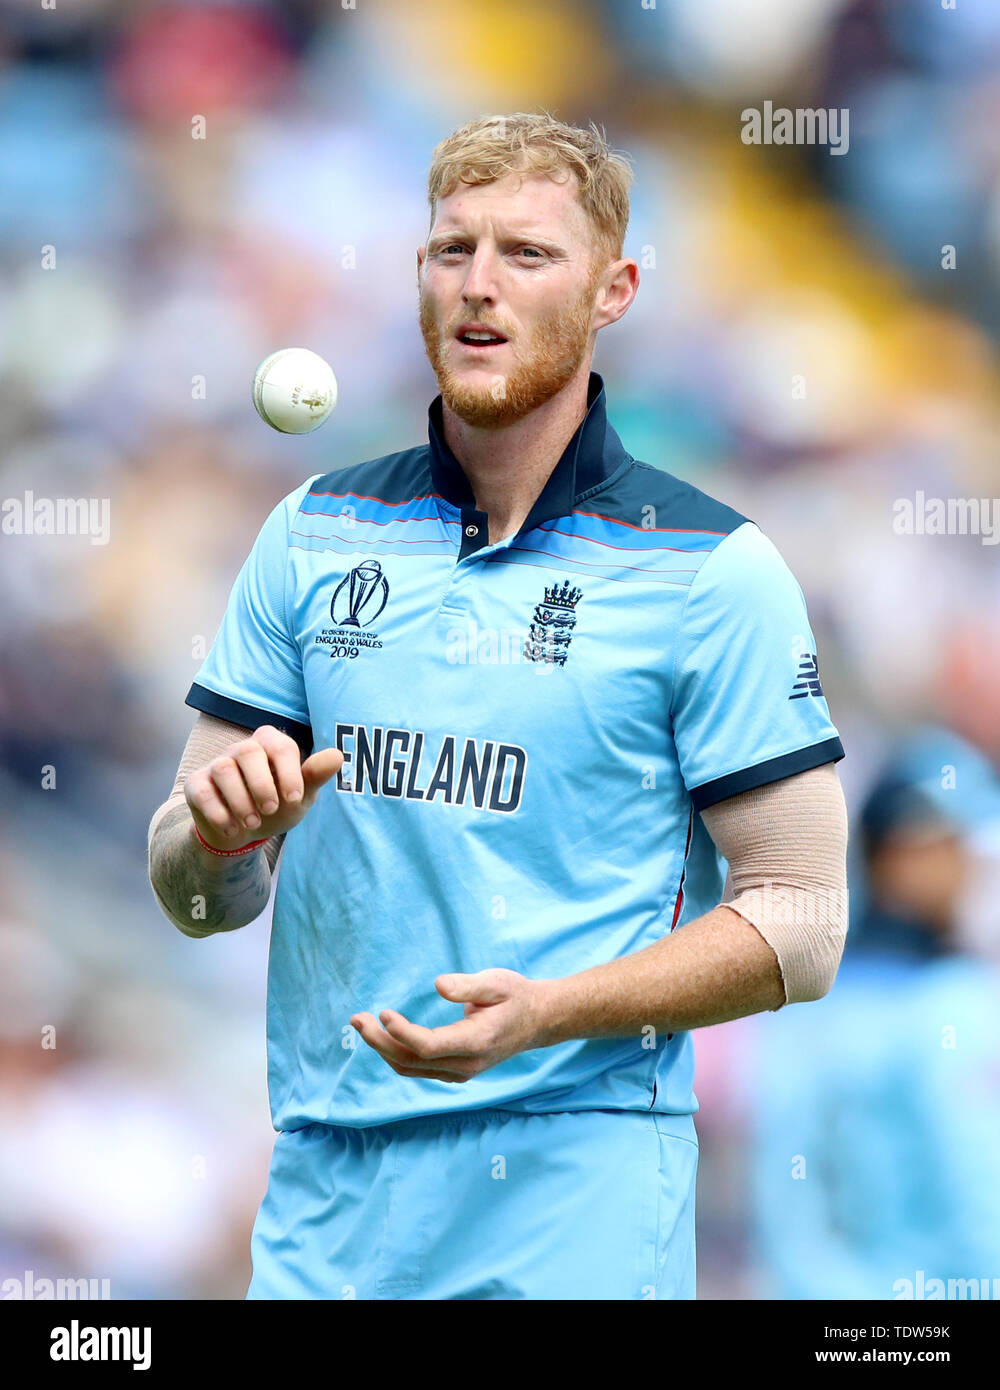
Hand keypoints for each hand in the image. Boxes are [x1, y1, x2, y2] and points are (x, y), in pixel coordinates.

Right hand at [184, 724, 342, 850]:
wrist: (243, 832)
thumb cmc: (277, 806)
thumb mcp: (299, 795)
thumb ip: (315, 775)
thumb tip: (337, 755)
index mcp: (271, 744)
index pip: (281, 746)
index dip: (289, 772)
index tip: (295, 799)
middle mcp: (243, 749)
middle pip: (248, 751)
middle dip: (261, 783)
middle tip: (271, 809)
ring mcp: (217, 764)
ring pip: (223, 769)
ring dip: (240, 800)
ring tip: (252, 822)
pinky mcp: (197, 784)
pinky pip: (203, 791)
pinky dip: (218, 812)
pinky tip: (233, 829)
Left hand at [350, 968, 553, 1081]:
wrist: (537, 1021)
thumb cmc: (515, 996)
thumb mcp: (497, 982)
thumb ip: (468, 985)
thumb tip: (438, 985)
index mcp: (477, 1041)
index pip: (429, 1046)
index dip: (402, 1033)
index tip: (384, 1012)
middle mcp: (466, 1064)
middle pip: (412, 1061)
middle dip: (379, 1041)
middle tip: (356, 1019)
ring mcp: (460, 1073)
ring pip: (411, 1068)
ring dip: (382, 1048)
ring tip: (360, 1024)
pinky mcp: (454, 1072)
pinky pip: (417, 1068)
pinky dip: (395, 1054)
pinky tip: (382, 1036)